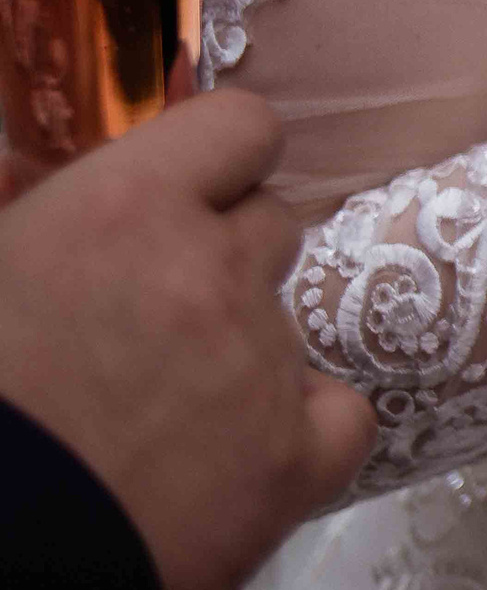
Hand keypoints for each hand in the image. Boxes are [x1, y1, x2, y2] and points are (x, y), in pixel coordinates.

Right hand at [0, 91, 376, 589]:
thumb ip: (42, 222)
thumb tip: (48, 199)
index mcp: (125, 208)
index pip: (241, 128)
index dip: (220, 162)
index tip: (190, 197)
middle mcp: (215, 268)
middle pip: (270, 225)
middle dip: (223, 260)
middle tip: (152, 322)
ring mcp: (265, 362)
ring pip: (288, 326)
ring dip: (241, 352)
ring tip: (163, 417)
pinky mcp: (296, 459)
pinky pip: (341, 417)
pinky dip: (302, 432)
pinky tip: (240, 461)